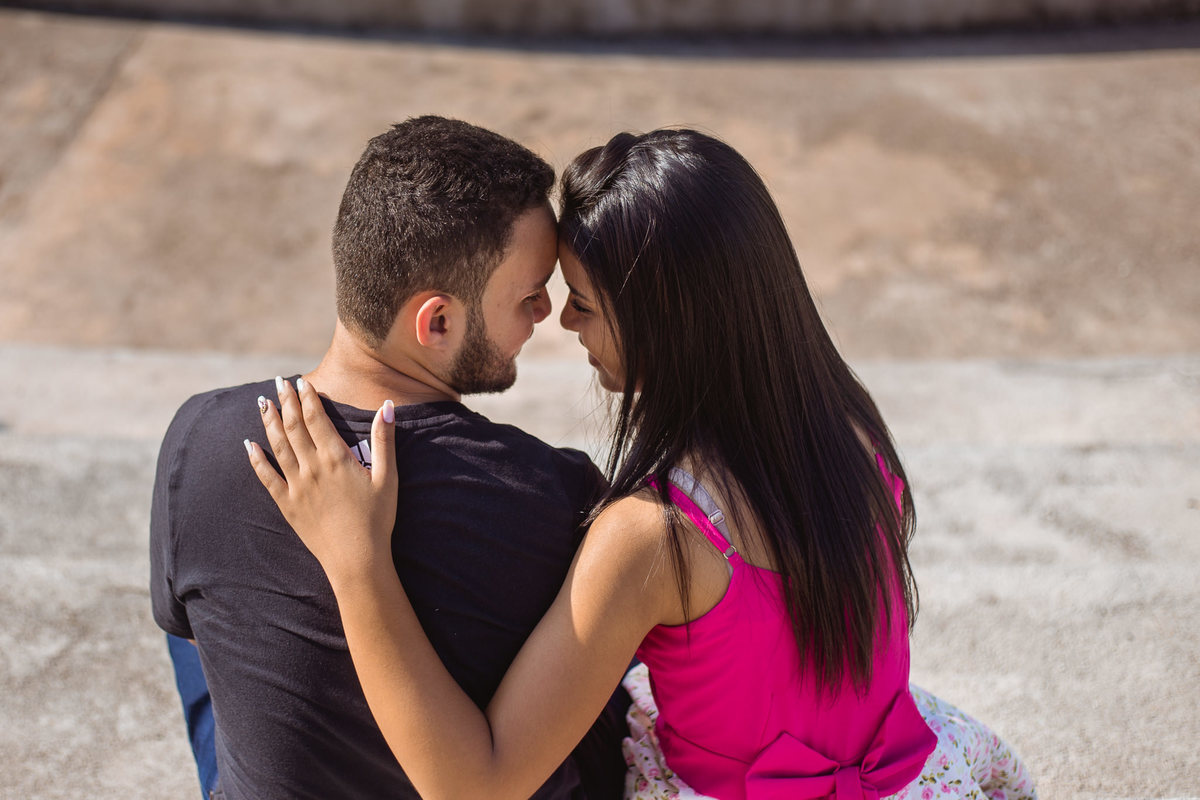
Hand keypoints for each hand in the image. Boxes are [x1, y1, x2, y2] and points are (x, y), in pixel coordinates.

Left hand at [246, 376, 397, 586]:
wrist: (357, 559)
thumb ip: (385, 440)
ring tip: (262, 403)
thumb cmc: (377, 519)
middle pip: (294, 426)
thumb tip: (387, 405)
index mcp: (336, 458)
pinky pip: (266, 477)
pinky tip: (249, 445)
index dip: (307, 397)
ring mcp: (296, 486)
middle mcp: (312, 468)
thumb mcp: (388, 477)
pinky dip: (256, 459)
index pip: (316, 418)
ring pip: (277, 446)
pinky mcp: (287, 504)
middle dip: (285, 401)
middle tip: (279, 382)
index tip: (301, 381)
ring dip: (269, 422)